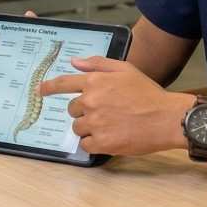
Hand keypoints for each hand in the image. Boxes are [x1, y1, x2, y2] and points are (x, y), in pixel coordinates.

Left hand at [39, 57, 191, 155]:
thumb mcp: (125, 69)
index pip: (63, 83)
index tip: (40, 90)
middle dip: (84, 111)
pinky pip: (85, 144)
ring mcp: (95, 123)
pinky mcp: (101, 142)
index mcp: (94, 82)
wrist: (166, 118)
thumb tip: (74, 62)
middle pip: (72, 109)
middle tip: (105, 112)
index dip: (49, 87)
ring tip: (111, 125)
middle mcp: (90, 101)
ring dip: (89, 128)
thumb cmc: (147, 93)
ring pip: (78, 127)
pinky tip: (109, 138)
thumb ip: (97, 64)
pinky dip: (93, 143)